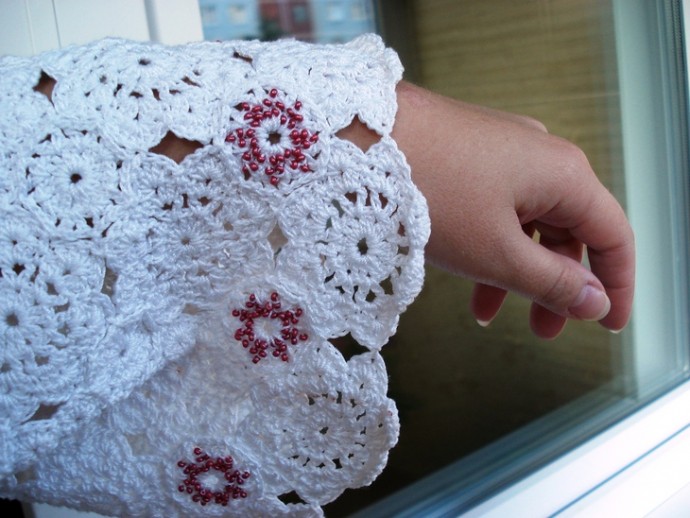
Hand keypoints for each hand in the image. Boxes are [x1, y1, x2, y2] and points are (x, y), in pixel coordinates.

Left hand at [391, 82, 633, 338]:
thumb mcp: (496, 254)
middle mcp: (541, 156)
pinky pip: (496, 208)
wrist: (360, 136)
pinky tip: (467, 277)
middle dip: (558, 286)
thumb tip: (595, 302)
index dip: (618, 286)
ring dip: (517, 272)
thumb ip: (552, 282)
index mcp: (564, 174)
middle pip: (569, 231)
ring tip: (489, 314)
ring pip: (528, 224)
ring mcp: (503, 151)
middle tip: (544, 330)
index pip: (614, 236)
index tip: (609, 326)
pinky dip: (490, 247)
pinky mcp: (469, 154)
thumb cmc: (430, 191)